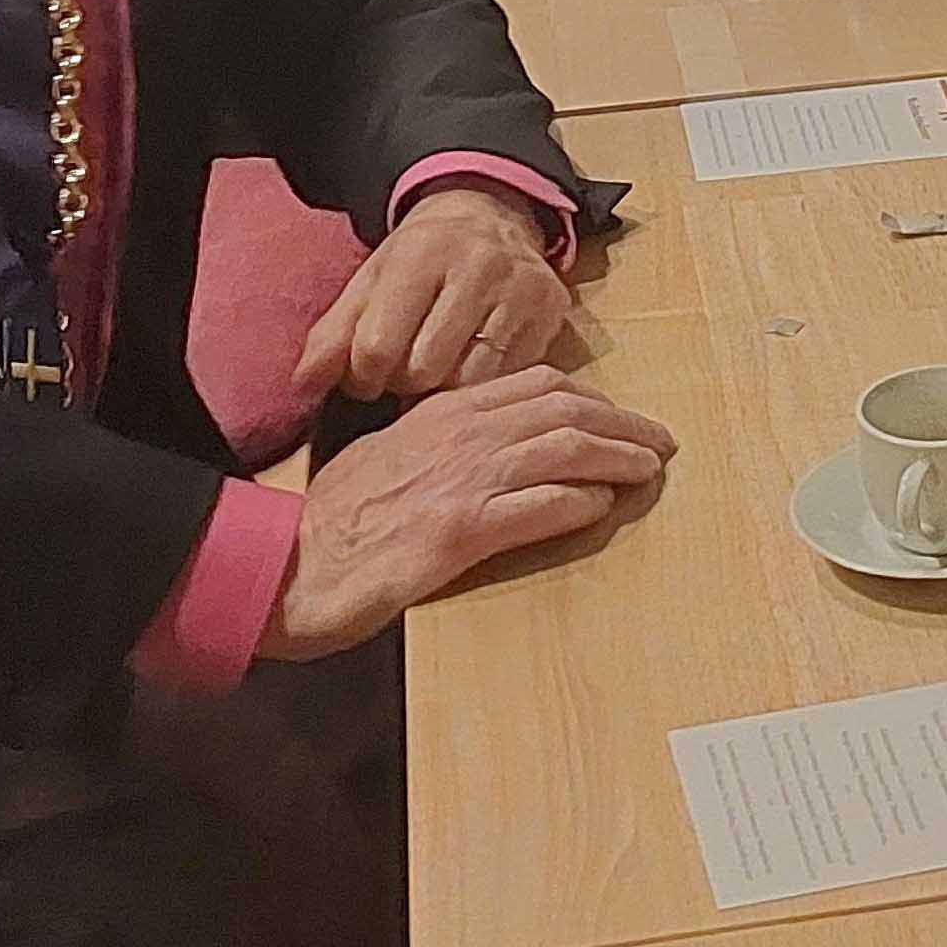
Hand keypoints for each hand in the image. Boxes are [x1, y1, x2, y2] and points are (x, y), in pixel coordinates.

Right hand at [258, 366, 675, 659]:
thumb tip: (488, 451)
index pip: (536, 384)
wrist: (287, 563)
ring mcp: (462, 482)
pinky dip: (578, 502)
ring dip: (617, 457)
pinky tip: (601, 506)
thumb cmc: (334, 520)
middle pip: (564, 409)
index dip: (590, 397)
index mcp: (441, 414)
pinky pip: (539, 506)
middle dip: (621, 423)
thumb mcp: (387, 459)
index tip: (618, 415)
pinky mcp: (460, 532)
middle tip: (658, 442)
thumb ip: (438, 446)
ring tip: (649, 470)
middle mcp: (459, 436)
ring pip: (564, 449)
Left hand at [296, 184, 573, 400]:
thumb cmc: (420, 257)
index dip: (361, 378)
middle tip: (403, 374)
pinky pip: (506, 378)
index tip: (365, 377)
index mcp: (420, 253)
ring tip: (435, 373)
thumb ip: (332, 334)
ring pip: (468, 381)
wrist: (491, 215)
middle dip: (403, 384)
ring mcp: (520, 289)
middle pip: (423, 370)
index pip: (377, 346)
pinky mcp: (550, 311)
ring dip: (443, 391)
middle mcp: (477, 266)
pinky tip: (469, 367)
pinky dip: (481, 384)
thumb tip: (302, 387)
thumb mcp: (370, 280)